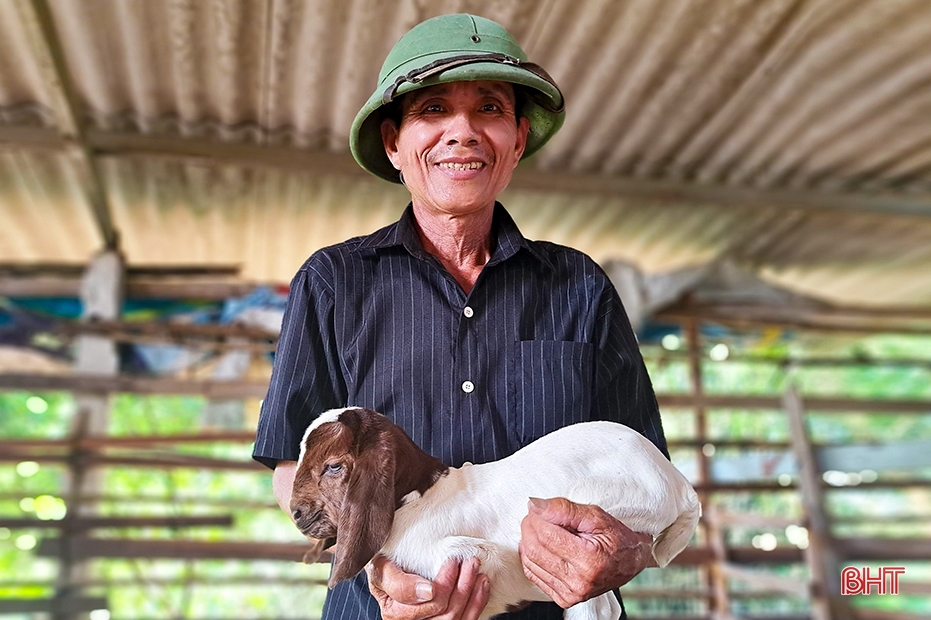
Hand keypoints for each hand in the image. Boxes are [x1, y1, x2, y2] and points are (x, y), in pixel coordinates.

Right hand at [365, 555, 490, 619]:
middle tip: (468, 560)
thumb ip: (395, 579)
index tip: (451, 561)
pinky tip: (482, 585)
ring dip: (471, 594)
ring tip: (476, 569)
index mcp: (393, 611)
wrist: (390, 567)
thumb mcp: (380, 566)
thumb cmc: (386, 565)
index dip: (441, 585)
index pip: (423, 604)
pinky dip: (477, 603)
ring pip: (455, 619)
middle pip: (443, 614)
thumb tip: (427, 591)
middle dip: (460, 586)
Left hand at [518, 497, 652, 607]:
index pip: (546, 535)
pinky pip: (534, 575)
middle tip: (536, 515)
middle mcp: (579, 581)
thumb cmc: (616, 538)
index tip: (537, 507)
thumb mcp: (596, 516)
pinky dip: (531, 557)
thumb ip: (565, 509)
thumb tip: (536, 506)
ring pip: (530, 562)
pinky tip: (539, 546)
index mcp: (589, 560)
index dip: (536, 517)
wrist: (630, 563)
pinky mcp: (564, 599)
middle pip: (535, 549)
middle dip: (529, 527)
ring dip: (528, 541)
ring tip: (539, 528)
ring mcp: (571, 594)